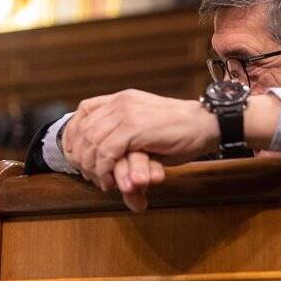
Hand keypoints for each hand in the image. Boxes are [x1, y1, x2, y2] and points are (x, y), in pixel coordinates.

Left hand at [62, 89, 219, 206]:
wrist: (205, 124)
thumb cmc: (180, 131)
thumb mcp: (146, 125)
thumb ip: (125, 133)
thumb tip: (105, 154)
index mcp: (122, 98)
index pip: (84, 110)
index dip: (75, 133)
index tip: (76, 154)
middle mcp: (121, 102)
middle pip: (84, 129)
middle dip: (81, 157)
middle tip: (90, 176)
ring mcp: (126, 113)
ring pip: (92, 142)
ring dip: (93, 167)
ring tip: (103, 181)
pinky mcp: (134, 128)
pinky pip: (106, 151)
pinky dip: (104, 169)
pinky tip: (111, 181)